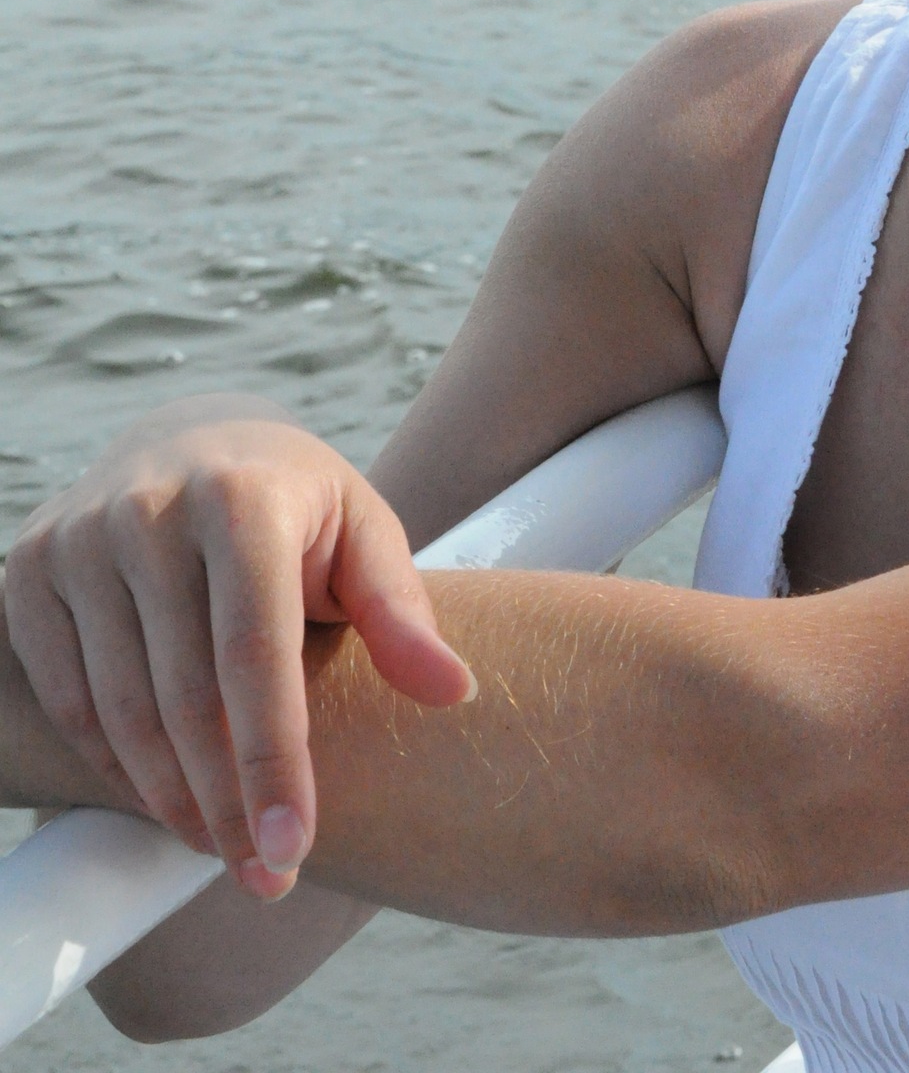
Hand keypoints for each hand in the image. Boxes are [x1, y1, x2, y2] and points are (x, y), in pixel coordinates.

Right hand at [4, 396, 474, 898]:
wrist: (193, 440)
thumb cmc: (298, 504)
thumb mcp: (364, 532)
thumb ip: (402, 610)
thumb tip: (455, 692)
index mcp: (243, 497)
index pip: (255, 653)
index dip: (273, 759)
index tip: (294, 849)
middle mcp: (150, 509)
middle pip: (185, 696)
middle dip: (228, 803)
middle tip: (269, 878)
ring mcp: (80, 538)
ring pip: (120, 710)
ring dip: (172, 799)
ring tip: (226, 853)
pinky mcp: (30, 570)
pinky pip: (67, 698)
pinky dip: (114, 764)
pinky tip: (164, 802)